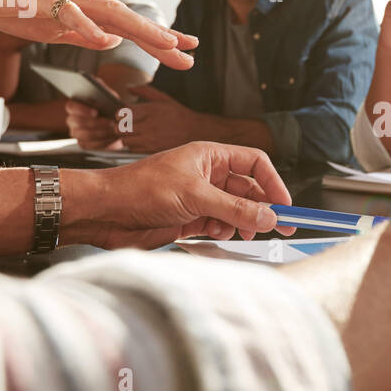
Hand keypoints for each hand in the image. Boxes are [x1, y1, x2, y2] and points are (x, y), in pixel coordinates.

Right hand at [0, 0, 198, 70]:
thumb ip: (82, 35)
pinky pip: (67, 13)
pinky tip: (105, 39)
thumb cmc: (10, 5)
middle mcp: (80, 0)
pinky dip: (87, 26)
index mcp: (84, 11)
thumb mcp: (52, 29)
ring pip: (108, 13)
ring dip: (139, 30)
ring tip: (166, 44)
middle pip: (129, 21)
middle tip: (192, 55)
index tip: (187, 53)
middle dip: (162, 38)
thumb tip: (112, 43)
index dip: (160, 39)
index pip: (129, 28)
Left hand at [60, 142, 296, 248]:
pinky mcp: (189, 218)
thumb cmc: (139, 189)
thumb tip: (269, 216)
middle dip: (263, 208)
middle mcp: (207, 175)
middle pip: (248, 190)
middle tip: (282, 227)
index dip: (273, 182)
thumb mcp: (194, 195)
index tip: (286, 204)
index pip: (254, 163)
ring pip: (236, 209)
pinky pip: (220, 224)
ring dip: (244, 222)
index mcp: (209, 156)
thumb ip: (235, 208)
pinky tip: (218, 234)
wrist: (105, 213)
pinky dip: (225, 230)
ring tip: (245, 232)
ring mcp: (199, 197)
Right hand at [65, 99, 122, 149]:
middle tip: (111, 123)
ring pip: (84, 135)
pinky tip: (113, 138)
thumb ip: (105, 97)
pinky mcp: (83, 143)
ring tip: (114, 130)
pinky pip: (90, 145)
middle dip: (96, 123)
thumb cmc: (110, 106)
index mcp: (74, 106)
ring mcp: (76, 133)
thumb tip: (105, 103)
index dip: (82, 110)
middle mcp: (71, 120)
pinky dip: (103, 142)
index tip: (95, 112)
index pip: (71, 107)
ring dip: (101, 133)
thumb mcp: (109, 99)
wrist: (115, 120)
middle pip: (78, 122)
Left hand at [121, 84, 211, 152]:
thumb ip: (144, 91)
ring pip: (125, 141)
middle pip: (121, 129)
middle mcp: (149, 125)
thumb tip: (128, 87)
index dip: (119, 114)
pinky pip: (133, 149)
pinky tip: (139, 139)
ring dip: (125, 137)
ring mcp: (151, 139)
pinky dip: (133, 145)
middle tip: (123, 124)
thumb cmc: (178, 114)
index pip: (123, 113)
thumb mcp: (163, 98)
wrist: (195, 131)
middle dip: (119, 126)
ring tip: (131, 133)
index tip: (122, 114)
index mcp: (151, 110)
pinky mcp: (153, 149)